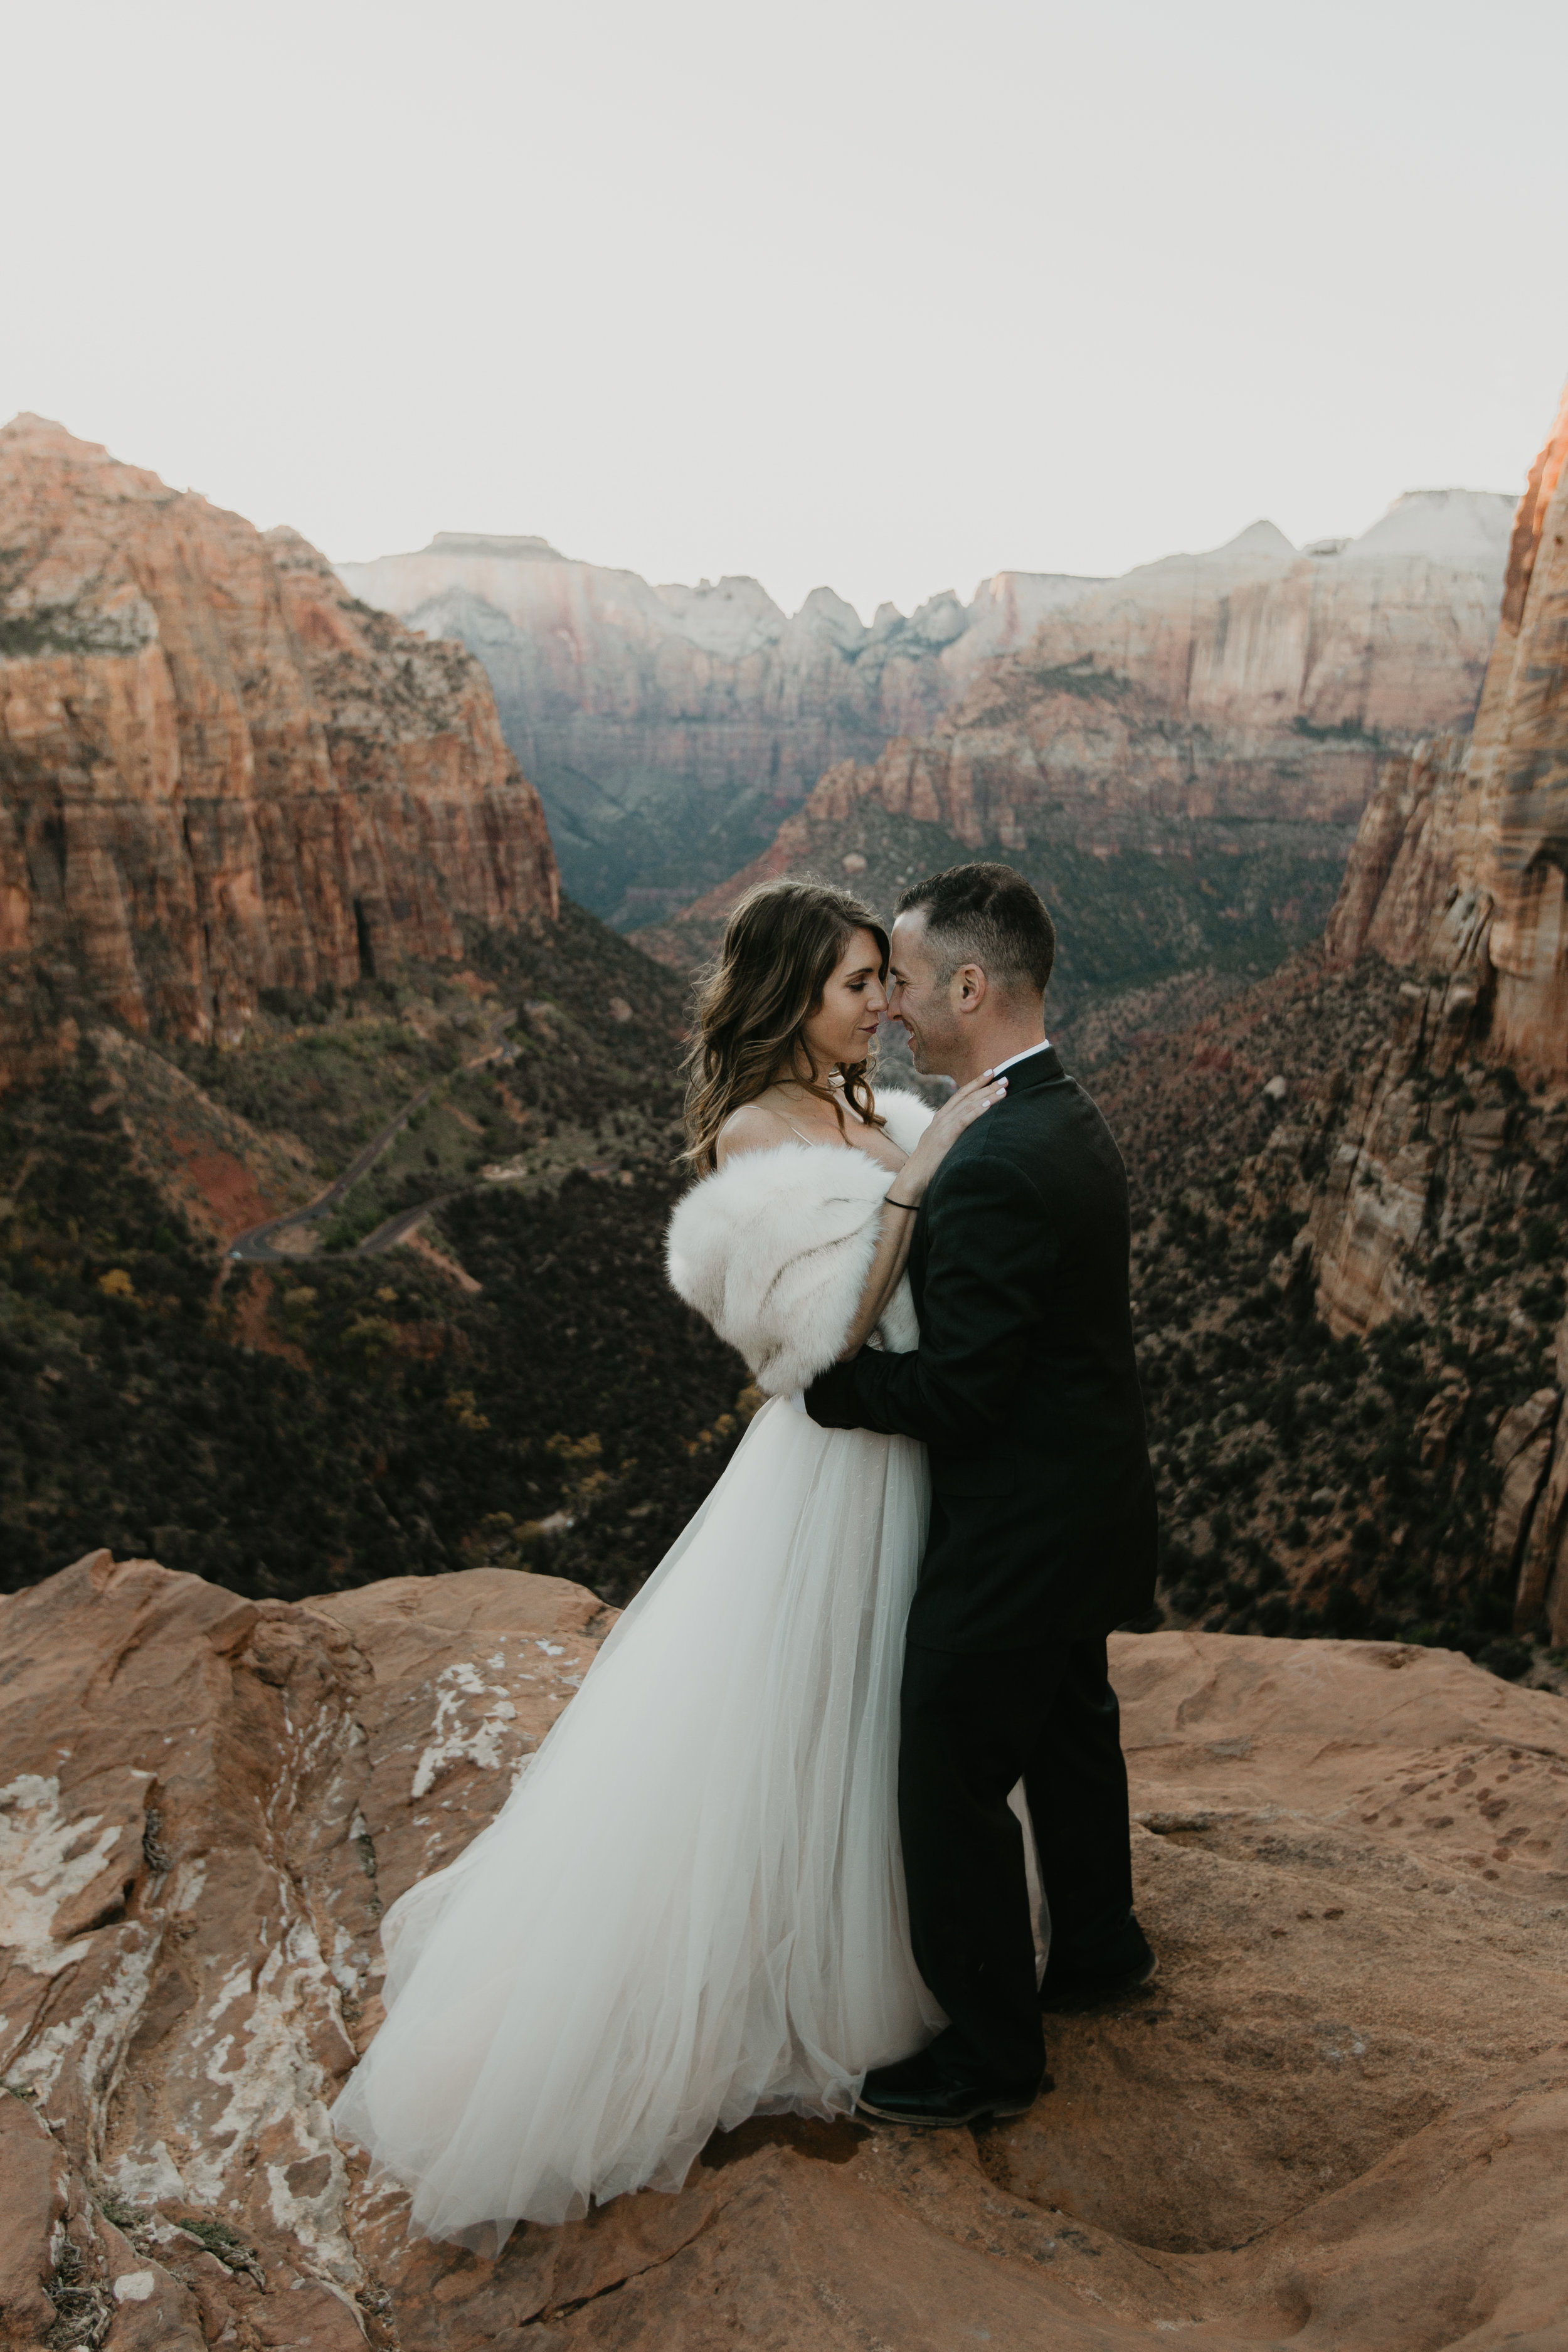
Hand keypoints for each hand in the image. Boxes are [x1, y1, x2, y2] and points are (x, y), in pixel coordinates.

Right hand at [885, 1071, 1007, 1208]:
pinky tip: (989, 1103)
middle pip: (967, 1096)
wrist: (914, 1176)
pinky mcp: (946, 1136)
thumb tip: (969, 1131)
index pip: (960, 1095)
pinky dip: (978, 1110)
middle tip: (1005, 1076)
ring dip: (987, 1095)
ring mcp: (943, 1125)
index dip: (976, 1083)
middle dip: (987, 1085)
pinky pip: (965, 1119)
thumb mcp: (942, 1142)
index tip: (991, 1073)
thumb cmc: (930, 1163)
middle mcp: (942, 1117)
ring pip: (968, 1104)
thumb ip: (953, 1133)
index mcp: (941, 1117)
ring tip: (1004, 1088)